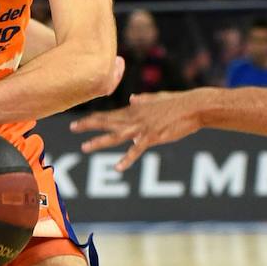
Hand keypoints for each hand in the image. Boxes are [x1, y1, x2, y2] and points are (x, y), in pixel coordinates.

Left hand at [69, 89, 205, 170]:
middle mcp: (135, 117)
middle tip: (72, 128)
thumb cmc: (178, 102)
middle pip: (107, 122)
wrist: (194, 107)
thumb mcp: (157, 98)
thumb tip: (132, 98)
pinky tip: (117, 167)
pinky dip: (126, 159)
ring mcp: (142, 127)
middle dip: (88, 125)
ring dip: (99, 141)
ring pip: (115, 135)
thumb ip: (143, 99)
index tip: (80, 121)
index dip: (94, 117)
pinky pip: (136, 150)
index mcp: (135, 108)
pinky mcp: (152, 137)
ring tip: (84, 147)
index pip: (110, 114)